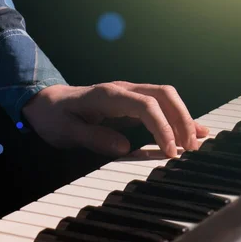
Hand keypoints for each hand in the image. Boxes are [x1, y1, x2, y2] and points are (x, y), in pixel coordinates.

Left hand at [22, 82, 209, 156]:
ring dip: (183, 118)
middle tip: (191, 148)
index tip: (170, 151)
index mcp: (107, 95)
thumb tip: (124, 148)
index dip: (162, 127)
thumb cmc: (53, 117)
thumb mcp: (65, 130)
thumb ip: (93, 137)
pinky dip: (176, 118)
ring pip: (165, 98)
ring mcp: (128, 94)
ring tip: (197, 142)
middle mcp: (122, 90)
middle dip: (182, 120)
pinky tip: (191, 132)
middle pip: (163, 95)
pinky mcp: (130, 103)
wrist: (43, 103)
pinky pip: (159, 106)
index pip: (145, 105)